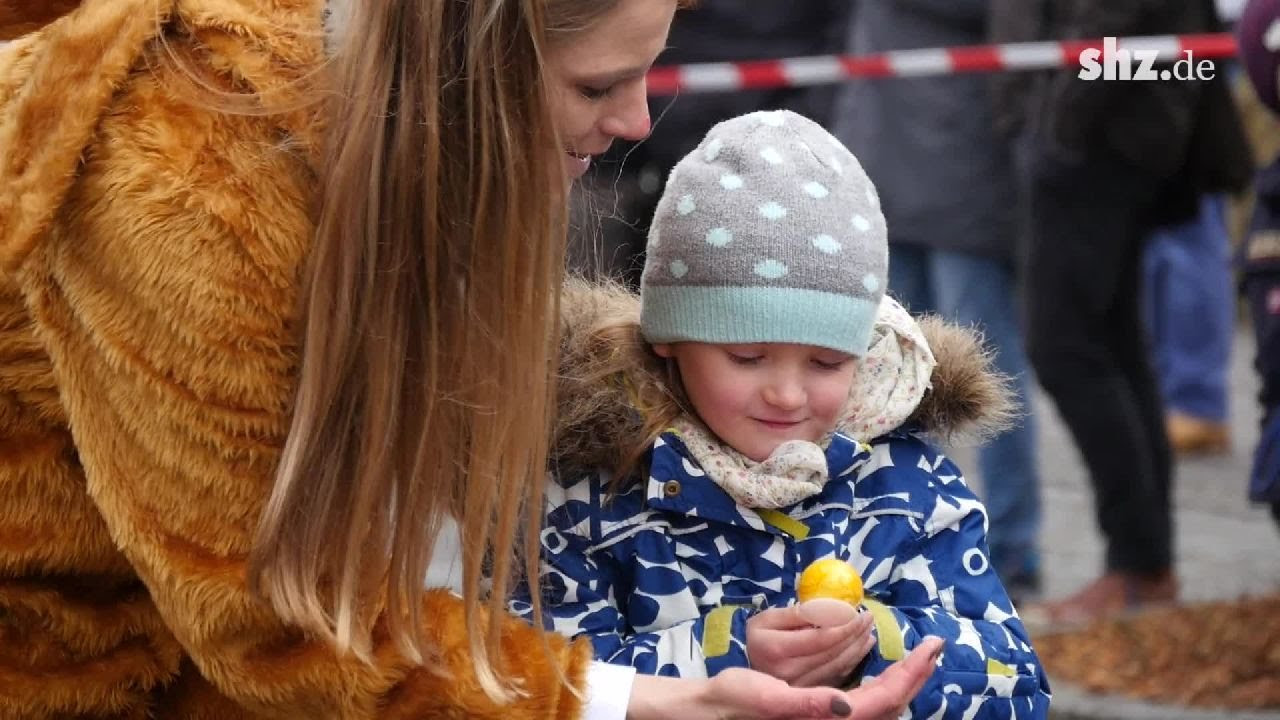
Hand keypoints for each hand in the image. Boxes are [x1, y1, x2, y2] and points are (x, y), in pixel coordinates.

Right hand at [625, 636, 943, 719]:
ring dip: (902, 683)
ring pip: (882, 710)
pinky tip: (880, 675)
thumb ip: (808, 704)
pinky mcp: (822, 718)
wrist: (709, 713)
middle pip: (891, 706)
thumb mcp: (765, 697)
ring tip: (915, 659)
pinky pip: (865, 708)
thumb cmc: (733, 702)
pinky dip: (882, 690)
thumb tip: (847, 703)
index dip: (912, 673)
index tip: (931, 646)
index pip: (884, 699)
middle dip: (914, 676)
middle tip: (931, 647)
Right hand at [746, 604, 875, 686]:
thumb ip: (799, 613)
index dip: (845, 626)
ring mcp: (800, 686)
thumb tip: (831, 608)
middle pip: (833, 653)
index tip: (860, 613)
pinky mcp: (808, 693)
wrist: (744, 668)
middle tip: (869, 617)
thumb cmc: (756, 637)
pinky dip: (852, 661)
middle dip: (856, 634)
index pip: (821, 638)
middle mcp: (790, 672)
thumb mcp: (768, 618)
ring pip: (838, 666)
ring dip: (858, 648)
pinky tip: (860, 648)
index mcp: (778, 650)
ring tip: (868, 631)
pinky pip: (836, 676)